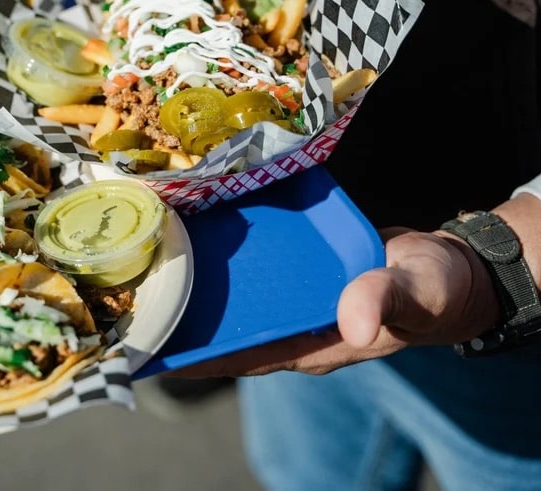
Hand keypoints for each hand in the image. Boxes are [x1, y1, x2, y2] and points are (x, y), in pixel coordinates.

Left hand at [168, 227, 500, 377]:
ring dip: (192, 281)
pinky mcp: (293, 275)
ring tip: (146, 254)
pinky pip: (250, 270)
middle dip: (176, 313)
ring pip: (230, 298)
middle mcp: (289, 328)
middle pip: (219, 327)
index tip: (140, 343)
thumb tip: (353, 319)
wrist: (452, 267)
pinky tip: (193, 226)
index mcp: (307, 346)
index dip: (187, 354)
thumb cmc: (434, 288)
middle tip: (129, 287)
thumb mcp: (415, 291)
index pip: (233, 357)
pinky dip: (224, 255)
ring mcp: (289, 303)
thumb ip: (384, 299)